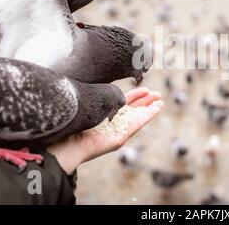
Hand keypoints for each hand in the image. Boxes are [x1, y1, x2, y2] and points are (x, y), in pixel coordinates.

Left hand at [47, 87, 162, 173]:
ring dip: (151, 109)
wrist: (67, 142)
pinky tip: (156, 108)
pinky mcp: (120, 138)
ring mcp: (118, 131)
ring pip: (139, 117)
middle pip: (135, 110)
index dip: (136, 95)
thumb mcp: (92, 105)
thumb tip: (109, 87)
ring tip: (161, 101)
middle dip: (147, 101)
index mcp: (107, 114)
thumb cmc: (74, 124)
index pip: (125, 102)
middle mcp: (114, 123)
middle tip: (158, 94)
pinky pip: (137, 124)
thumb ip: (103, 98)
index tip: (146, 88)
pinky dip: (148, 115)